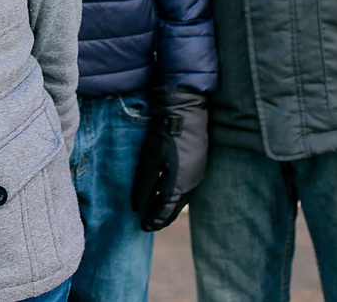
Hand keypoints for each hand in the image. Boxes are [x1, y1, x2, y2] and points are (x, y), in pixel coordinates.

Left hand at [131, 89, 208, 231]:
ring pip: (183, 199)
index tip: (142, 227)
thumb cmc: (165, 133)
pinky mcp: (199, 164)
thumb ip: (144, 185)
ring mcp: (198, 174)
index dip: (153, 220)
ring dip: (170, 207)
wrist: (185, 110)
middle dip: (162, 217)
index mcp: (179, 185)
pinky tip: (169, 194)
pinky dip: (177, 196)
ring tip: (157, 212)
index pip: (165, 210)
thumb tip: (137, 206)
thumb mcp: (150, 159)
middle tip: (149, 224)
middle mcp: (192, 183)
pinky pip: (188, 188)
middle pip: (176, 208)